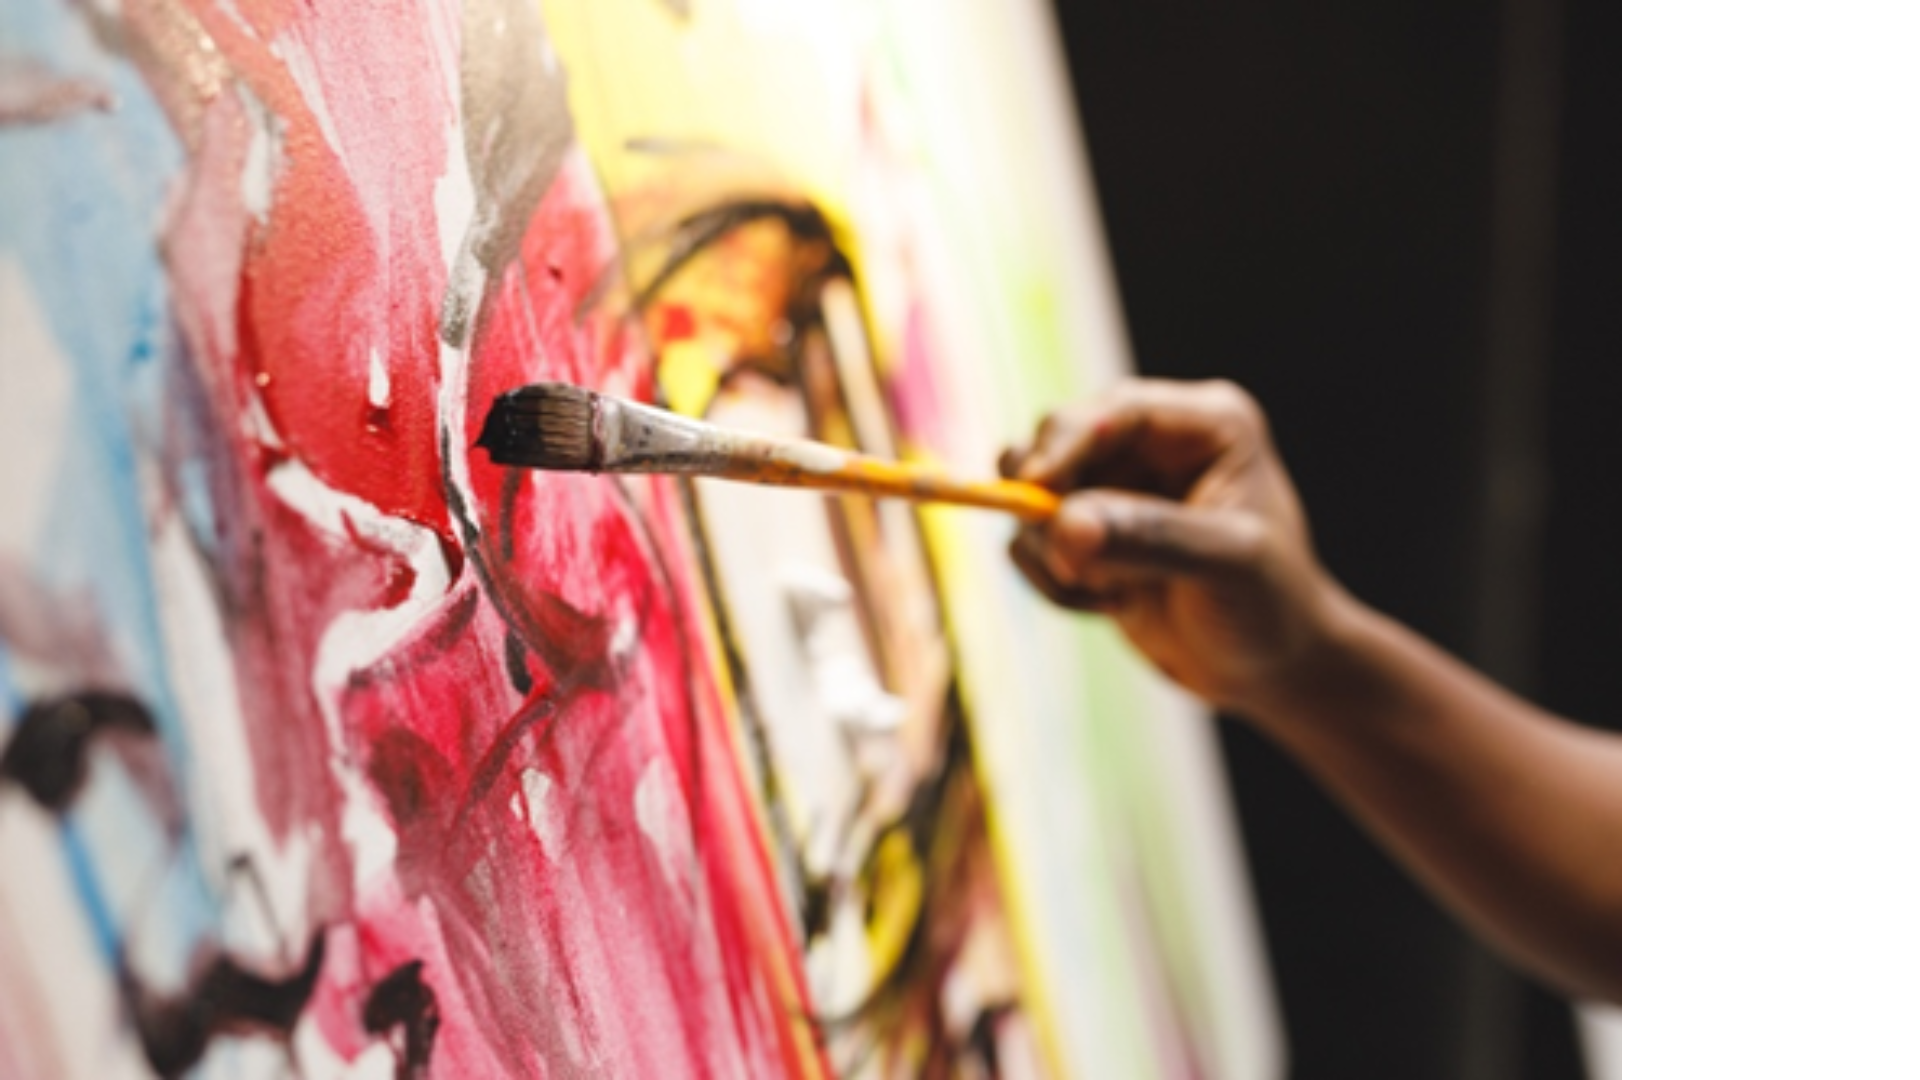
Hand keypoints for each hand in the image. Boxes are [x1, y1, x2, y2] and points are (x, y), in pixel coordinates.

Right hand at [1001, 378, 1347, 720]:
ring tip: (1110, 594)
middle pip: (1057, 440)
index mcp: (1206, 425)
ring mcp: (1116, 486)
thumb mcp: (1226, 567)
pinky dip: (1050, 578)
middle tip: (1072, 562)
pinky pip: (1031, 539)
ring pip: (1031, 492)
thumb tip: (1064, 525)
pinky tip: (1106, 604)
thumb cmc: (1271, 607)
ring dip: (1050, 551)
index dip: (1066, 442)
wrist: (1268, 665)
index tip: (1034, 486)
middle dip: (1052, 504)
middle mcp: (1154, 443)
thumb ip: (1150, 538)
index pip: (1117, 411)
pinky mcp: (1088, 531)